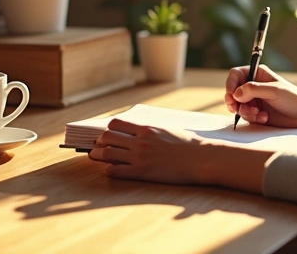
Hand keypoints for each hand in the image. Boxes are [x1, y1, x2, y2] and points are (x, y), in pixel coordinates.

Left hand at [89, 118, 207, 184]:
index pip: (116, 124)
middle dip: (100, 142)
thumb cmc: (188, 145)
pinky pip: (115, 171)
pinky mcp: (142, 172)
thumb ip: (151, 130)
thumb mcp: (167, 130)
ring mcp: (140, 157)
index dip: (108, 129)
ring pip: (107, 154)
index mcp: (147, 128)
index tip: (108, 135)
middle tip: (98, 146)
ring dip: (98, 155)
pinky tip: (111, 171)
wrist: (201, 159)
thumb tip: (139, 130)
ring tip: (95, 157)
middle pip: (107, 137)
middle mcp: (140, 141)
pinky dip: (109, 170)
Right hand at [225, 64, 296, 127]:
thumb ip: (254, 90)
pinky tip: (264, 118)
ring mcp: (254, 100)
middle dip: (234, 101)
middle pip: (233, 91)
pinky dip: (253, 118)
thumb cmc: (293, 98)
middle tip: (237, 108)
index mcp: (257, 74)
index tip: (231, 95)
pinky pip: (246, 116)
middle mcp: (253, 86)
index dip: (230, 83)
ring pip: (238, 105)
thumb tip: (236, 93)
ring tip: (258, 114)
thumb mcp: (274, 91)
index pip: (236, 74)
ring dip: (245, 111)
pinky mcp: (256, 112)